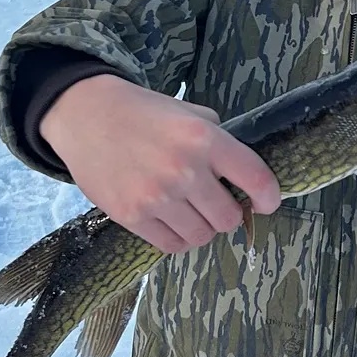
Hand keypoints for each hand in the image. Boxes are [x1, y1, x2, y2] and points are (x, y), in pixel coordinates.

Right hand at [40, 75, 280, 254]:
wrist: (87, 115)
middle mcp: (185, 170)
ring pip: (202, 236)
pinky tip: (172, 221)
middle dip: (229, 214)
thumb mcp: (188, 112)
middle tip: (219, 204)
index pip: (255, 178)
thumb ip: (217, 138)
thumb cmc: (143, 112)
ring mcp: (158, 197)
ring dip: (203, 228)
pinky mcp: (132, 216)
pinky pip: (171, 245)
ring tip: (192, 212)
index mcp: (205, 138)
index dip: (269, 197)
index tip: (268, 203)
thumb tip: (240, 171)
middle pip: (229, 218)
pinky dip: (178, 238)